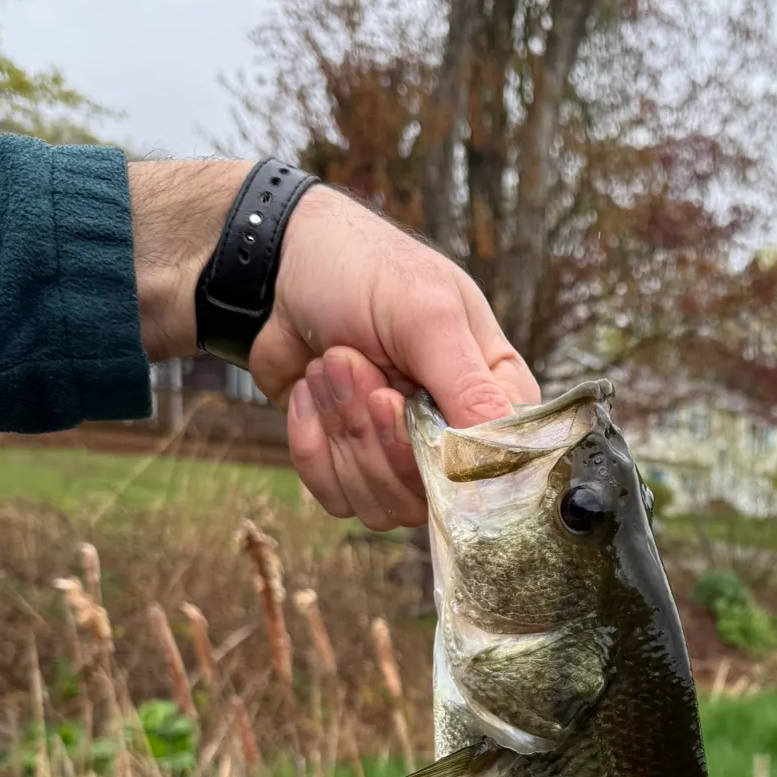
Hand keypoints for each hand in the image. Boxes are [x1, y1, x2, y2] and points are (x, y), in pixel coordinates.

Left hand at [258, 189, 537, 528]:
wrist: (276, 273)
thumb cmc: (363, 274)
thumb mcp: (425, 315)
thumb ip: (468, 386)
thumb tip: (499, 455)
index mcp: (493, 393)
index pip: (496, 463)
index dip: (447, 453)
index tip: (400, 400)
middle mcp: (453, 433)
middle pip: (430, 493)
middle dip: (374, 431)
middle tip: (350, 360)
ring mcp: (401, 455)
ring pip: (382, 503)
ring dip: (340, 431)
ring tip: (329, 364)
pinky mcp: (350, 466)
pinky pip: (337, 498)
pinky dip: (311, 443)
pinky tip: (308, 390)